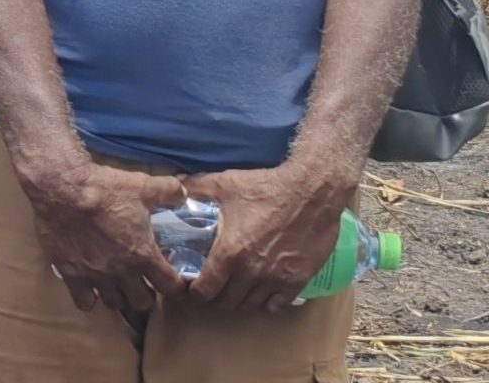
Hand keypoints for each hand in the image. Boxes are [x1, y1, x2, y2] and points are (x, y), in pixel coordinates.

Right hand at [19, 159, 189, 312]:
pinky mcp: (71, 274)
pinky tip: (89, 287)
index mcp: (143, 254)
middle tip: (144, 282)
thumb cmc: (104, 190)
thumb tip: (184, 193)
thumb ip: (169, 191)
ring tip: (118, 286)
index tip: (175, 283)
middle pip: (142, 301)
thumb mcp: (143, 186)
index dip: (176, 287)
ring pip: (114, 304)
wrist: (62, 190)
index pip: (170, 286)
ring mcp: (95, 276)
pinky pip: (83, 301)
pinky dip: (88, 298)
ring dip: (119, 297)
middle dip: (147, 294)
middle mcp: (122, 272)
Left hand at [180, 165, 349, 312]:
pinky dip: (268, 303)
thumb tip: (176, 184)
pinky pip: (279, 304)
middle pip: (227, 302)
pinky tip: (263, 293)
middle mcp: (251, 272)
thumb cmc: (267, 187)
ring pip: (252, 305)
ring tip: (235, 291)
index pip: (205, 290)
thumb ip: (196, 187)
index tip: (192, 289)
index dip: (195, 293)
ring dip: (241, 301)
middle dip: (216, 298)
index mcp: (230, 253)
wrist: (312, 192)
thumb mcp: (225, 183)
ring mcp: (276, 278)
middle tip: (214, 289)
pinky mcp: (299, 279)